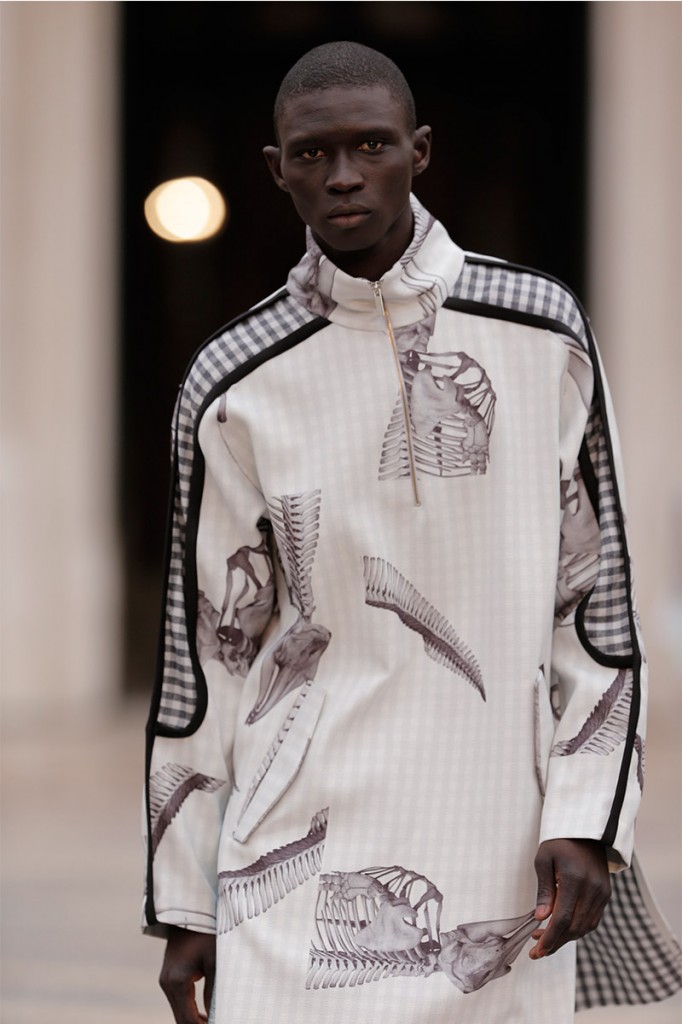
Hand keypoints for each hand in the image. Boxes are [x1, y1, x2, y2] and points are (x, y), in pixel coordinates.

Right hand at [159, 926, 215, 1023]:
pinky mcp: (168, 977)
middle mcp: (167, 984)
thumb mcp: (214, 960)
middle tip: (218, 1022)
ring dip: (194, 1020)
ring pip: (178, 1011)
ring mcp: (165, 980)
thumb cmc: (205, 933)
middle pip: (181, 1019)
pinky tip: (205, 1013)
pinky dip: (190, 1010)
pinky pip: (178, 1001)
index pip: (188, 1019)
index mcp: (178, 981)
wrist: (189, 912)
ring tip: (214, 1020)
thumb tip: (215, 1015)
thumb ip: (214, 991)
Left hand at [530, 838, 610, 958]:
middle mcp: (592, 889)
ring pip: (585, 927)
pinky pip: (593, 919)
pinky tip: (563, 929)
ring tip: (546, 941)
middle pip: (575, 927)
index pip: (562, 918)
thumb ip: (544, 890)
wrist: (586, 830)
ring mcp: (602, 893)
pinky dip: (578, 929)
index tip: (537, 950)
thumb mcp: (544, 860)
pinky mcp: (606, 894)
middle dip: (556, 942)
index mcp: (574, 879)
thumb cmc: (559, 843)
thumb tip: (541, 918)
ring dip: (567, 938)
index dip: (550, 937)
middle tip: (537, 951)